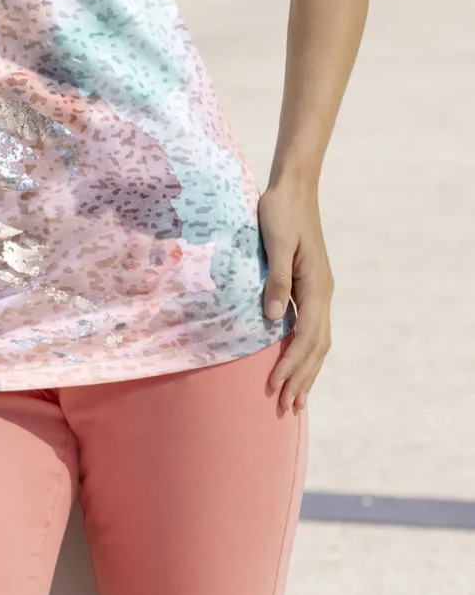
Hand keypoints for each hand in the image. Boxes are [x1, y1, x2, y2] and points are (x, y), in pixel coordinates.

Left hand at [258, 178, 333, 414]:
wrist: (294, 186)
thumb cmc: (281, 211)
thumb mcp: (277, 244)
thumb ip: (276, 280)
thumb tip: (273, 319)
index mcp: (316, 286)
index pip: (306, 337)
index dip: (291, 365)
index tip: (276, 387)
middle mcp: (322, 292)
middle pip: (317, 347)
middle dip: (302, 378)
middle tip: (286, 407)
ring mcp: (318, 289)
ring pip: (317, 341)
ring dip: (306, 370)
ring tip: (296, 397)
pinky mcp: (309, 284)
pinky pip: (310, 327)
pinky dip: (304, 350)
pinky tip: (294, 360)